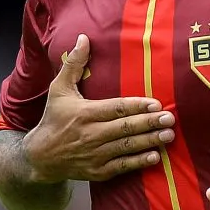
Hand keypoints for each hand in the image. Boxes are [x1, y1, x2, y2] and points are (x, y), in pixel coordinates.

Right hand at [23, 34, 175, 182]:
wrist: (40, 157)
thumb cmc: (53, 118)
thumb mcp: (59, 89)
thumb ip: (74, 64)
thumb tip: (83, 38)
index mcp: (84, 113)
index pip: (115, 108)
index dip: (137, 106)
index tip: (156, 103)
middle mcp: (91, 134)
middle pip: (125, 128)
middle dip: (149, 123)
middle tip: (170, 118)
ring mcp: (95, 154)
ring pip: (126, 147)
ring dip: (149, 141)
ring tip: (168, 135)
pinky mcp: (97, 171)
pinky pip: (121, 166)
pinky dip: (138, 162)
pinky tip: (155, 156)